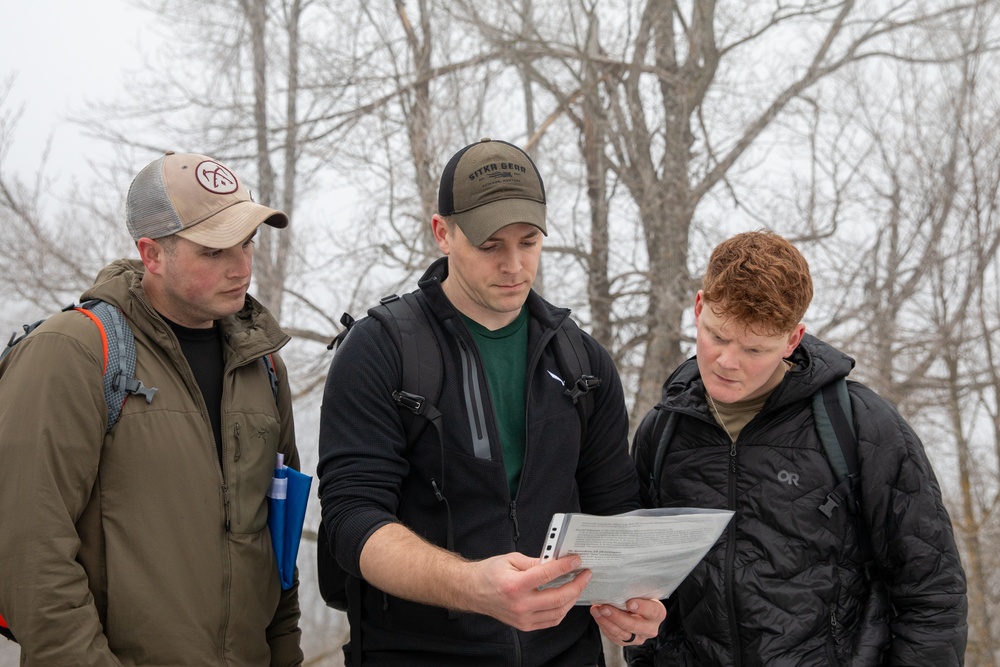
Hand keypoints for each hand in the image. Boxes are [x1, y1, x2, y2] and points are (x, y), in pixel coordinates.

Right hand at [466, 552, 592, 631]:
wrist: (473, 591)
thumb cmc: (489, 573)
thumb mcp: (511, 559)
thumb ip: (535, 561)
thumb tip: (555, 561)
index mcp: (515, 585)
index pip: (547, 575)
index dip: (565, 566)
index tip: (576, 561)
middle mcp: (520, 604)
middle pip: (558, 597)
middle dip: (576, 585)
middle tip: (584, 575)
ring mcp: (523, 618)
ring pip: (558, 612)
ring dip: (572, 599)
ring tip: (577, 586)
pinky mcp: (524, 625)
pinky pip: (550, 621)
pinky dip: (562, 610)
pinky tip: (565, 599)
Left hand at [590, 597, 665, 646]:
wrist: (637, 607)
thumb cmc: (639, 596)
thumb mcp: (641, 591)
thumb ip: (635, 590)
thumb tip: (620, 581)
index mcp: (658, 612)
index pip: (652, 610)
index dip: (641, 607)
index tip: (629, 603)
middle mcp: (650, 628)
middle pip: (634, 625)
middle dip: (617, 616)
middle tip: (604, 607)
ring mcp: (639, 637)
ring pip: (622, 634)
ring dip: (607, 622)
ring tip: (596, 611)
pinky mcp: (628, 642)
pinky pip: (615, 638)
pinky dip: (605, 627)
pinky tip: (598, 617)